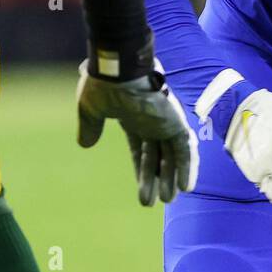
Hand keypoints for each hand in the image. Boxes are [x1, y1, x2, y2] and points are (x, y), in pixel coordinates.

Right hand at [76, 61, 198, 205]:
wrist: (118, 69)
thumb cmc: (103, 84)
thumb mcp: (91, 109)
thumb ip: (90, 127)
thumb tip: (84, 145)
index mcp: (133, 119)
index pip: (140, 151)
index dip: (141, 171)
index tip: (142, 191)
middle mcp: (152, 122)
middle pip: (157, 157)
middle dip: (157, 179)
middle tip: (157, 202)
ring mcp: (165, 122)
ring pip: (171, 156)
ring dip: (172, 177)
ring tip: (169, 199)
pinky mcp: (175, 121)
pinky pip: (184, 149)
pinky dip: (187, 167)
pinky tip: (186, 186)